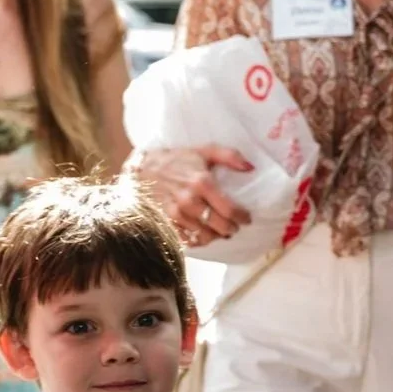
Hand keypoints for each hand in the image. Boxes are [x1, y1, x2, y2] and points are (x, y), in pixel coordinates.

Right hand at [128, 145, 253, 246]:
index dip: (242, 217)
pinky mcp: (166, 223)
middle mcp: (189, 201)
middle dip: (231, 229)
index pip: (229, 209)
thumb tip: (251, 167)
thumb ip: (229, 156)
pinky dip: (198, 241)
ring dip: (216, 236)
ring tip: (220, 232)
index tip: (246, 218)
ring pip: (204, 236)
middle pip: (219, 226)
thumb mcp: (203, 151)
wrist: (141, 169)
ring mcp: (176, 214)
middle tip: (234, 226)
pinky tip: (203, 235)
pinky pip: (187, 240)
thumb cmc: (175, 160)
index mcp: (202, 182)